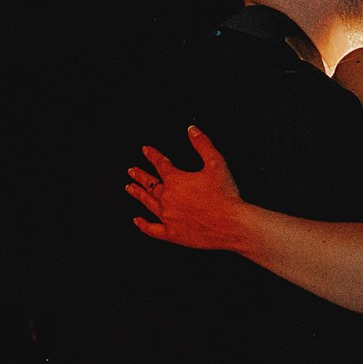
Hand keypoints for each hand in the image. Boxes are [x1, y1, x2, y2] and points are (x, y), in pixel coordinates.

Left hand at [125, 125, 246, 250]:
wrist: (232, 224)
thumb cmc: (226, 195)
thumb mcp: (216, 163)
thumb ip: (202, 144)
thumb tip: (191, 130)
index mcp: (175, 180)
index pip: (160, 163)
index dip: (152, 155)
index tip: (146, 150)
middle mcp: (167, 198)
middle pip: (149, 184)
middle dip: (140, 175)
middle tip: (131, 171)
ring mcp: (168, 217)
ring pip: (148, 203)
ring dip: (138, 194)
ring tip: (130, 188)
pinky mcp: (172, 234)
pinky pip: (152, 229)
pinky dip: (143, 225)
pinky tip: (137, 220)